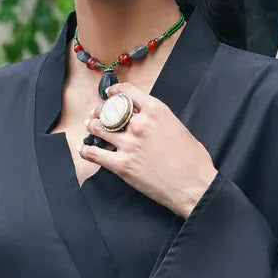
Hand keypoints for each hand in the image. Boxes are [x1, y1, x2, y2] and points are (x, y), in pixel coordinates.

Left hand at [82, 79, 217, 218]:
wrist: (194, 186)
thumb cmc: (193, 159)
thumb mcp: (178, 127)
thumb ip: (158, 119)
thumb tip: (146, 118)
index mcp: (156, 111)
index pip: (128, 92)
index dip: (115, 91)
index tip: (109, 93)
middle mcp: (140, 124)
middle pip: (109, 110)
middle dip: (100, 110)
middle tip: (96, 113)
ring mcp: (129, 144)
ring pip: (99, 129)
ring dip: (91, 126)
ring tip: (89, 126)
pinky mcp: (122, 165)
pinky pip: (95, 154)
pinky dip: (86, 150)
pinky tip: (83, 148)